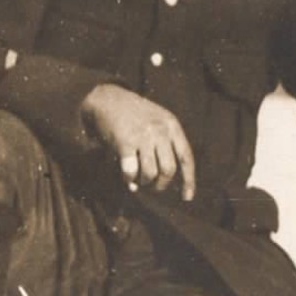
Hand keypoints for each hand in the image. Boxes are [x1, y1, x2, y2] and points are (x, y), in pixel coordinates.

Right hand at [80, 84, 195, 200]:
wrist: (107, 97)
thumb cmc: (134, 115)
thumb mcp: (158, 121)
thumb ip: (163, 147)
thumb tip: (157, 181)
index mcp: (172, 126)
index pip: (186, 157)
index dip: (189, 180)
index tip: (187, 197)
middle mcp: (161, 130)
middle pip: (169, 170)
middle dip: (160, 185)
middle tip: (152, 187)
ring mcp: (143, 136)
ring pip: (150, 173)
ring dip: (143, 182)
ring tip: (138, 180)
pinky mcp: (125, 141)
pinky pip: (130, 171)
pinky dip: (128, 179)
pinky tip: (127, 178)